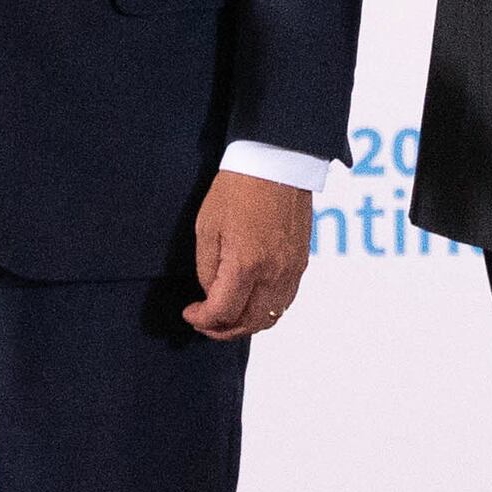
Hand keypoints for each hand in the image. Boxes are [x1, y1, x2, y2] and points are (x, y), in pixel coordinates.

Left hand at [183, 170, 313, 338]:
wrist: (276, 162)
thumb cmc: (237, 189)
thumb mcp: (206, 227)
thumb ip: (207, 268)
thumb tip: (212, 294)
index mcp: (245, 265)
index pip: (222, 312)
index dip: (201, 319)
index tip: (190, 313)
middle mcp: (273, 273)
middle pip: (248, 323)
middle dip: (222, 330)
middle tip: (205, 322)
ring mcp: (291, 270)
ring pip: (270, 317)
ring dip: (245, 324)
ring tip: (226, 317)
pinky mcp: (301, 263)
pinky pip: (284, 301)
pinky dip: (265, 310)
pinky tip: (250, 302)